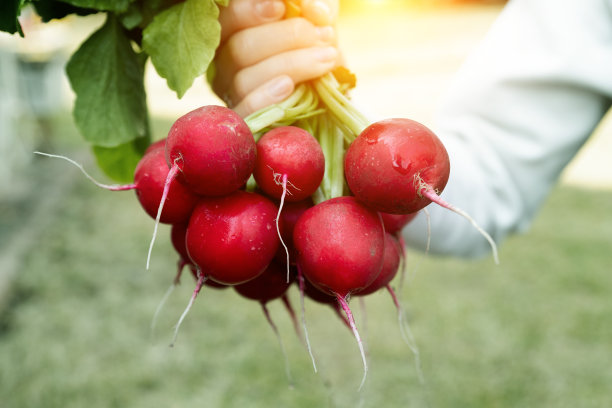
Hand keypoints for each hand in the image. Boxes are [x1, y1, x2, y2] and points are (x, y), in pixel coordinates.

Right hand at [213, 0, 339, 116]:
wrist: (332, 86)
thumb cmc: (317, 43)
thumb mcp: (318, 17)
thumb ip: (317, 6)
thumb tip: (312, 9)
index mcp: (234, 30)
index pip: (227, 19)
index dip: (248, 11)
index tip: (280, 7)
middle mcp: (226, 61)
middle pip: (240, 48)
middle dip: (286, 38)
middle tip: (324, 35)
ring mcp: (232, 94)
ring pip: (245, 79)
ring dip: (290, 66)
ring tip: (326, 58)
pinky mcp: (246, 121)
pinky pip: (245, 112)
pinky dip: (265, 99)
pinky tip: (289, 86)